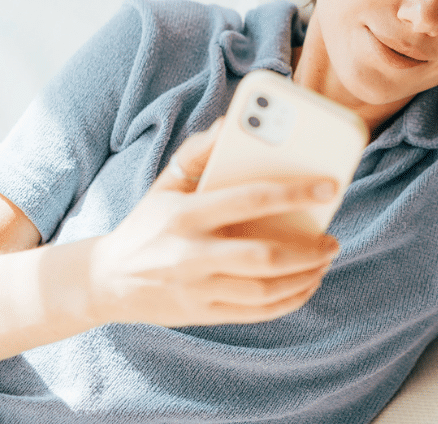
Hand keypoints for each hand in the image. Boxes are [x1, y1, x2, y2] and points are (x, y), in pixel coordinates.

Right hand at [88, 120, 340, 327]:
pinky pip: (255, 313)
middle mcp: (190, 254)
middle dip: (309, 249)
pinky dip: (288, 301)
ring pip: (264, 289)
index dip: (295, 192)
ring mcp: (196, 289)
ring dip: (305, 277)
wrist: (104, 281)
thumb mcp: (166, 183)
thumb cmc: (148, 222)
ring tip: (324, 261)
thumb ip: (201, 152)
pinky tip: (305, 286)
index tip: (330, 186)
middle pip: (264, 255)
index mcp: (185, 214)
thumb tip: (232, 123)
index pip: (251, 199)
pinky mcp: (201, 315)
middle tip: (333, 239)